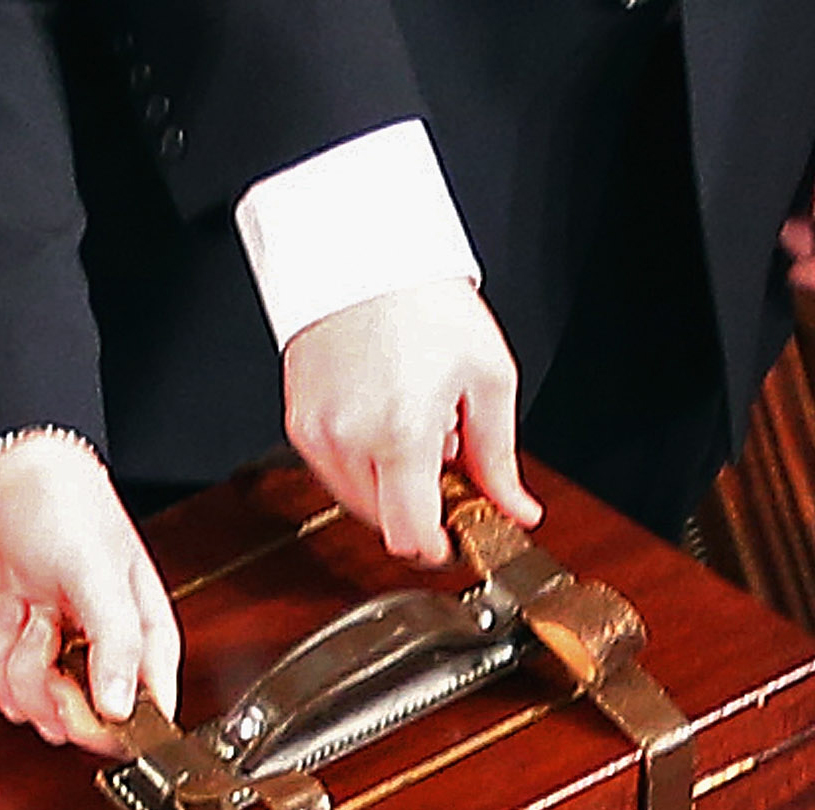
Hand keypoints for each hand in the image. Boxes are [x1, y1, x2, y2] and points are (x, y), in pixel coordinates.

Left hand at [0, 433, 180, 755]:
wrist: (6, 476)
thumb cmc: (67, 509)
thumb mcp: (99, 573)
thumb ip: (116, 643)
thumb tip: (123, 710)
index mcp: (140, 645)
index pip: (131, 722)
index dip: (92, 719)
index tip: (66, 685)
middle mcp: (95, 659)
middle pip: (64, 722)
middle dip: (35, 674)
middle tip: (40, 623)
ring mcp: (46, 659)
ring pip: (15, 704)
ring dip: (2, 652)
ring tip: (20, 603)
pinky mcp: (4, 653)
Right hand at [281, 276, 539, 567]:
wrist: (363, 255)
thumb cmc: (423, 303)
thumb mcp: (487, 378)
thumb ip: (500, 457)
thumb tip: (516, 509)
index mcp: (401, 434)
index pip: (411, 535)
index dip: (438, 548)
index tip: (455, 537)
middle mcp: (350, 443)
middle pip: (385, 524)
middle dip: (419, 506)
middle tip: (445, 463)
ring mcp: (316, 436)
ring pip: (357, 502)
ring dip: (391, 487)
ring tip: (414, 430)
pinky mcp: (299, 425)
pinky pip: (334, 472)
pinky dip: (364, 463)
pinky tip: (385, 420)